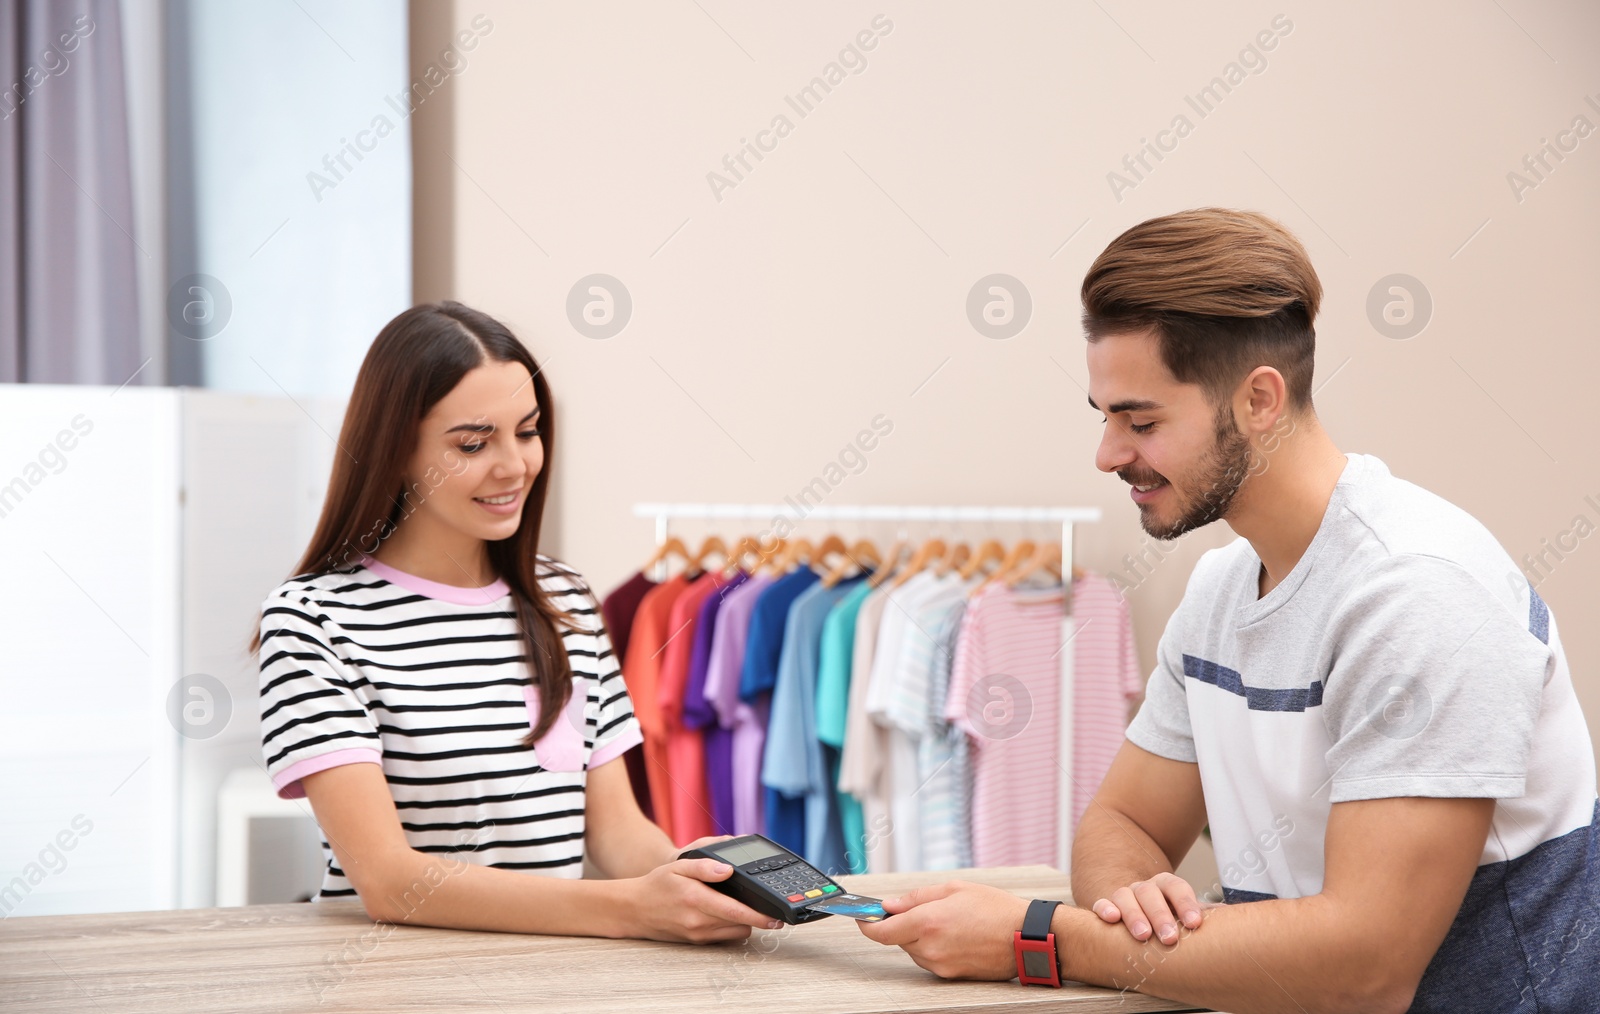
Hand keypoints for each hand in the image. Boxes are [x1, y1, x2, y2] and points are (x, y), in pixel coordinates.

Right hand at [626, 856, 781, 943]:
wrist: (635, 909)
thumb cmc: (657, 885)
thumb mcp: (679, 866)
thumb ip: (705, 866)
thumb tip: (728, 870)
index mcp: (696, 900)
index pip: (736, 911)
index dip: (760, 916)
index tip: (777, 917)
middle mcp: (698, 922)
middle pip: (741, 925)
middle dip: (757, 917)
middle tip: (767, 907)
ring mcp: (698, 935)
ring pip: (735, 933)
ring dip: (744, 922)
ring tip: (746, 907)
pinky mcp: (697, 941)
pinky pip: (724, 938)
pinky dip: (732, 927)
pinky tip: (728, 914)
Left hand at [856, 880, 1029, 979]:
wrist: (1024, 937)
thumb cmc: (995, 909)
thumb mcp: (953, 889)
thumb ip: (916, 897)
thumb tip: (889, 904)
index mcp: (927, 922)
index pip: (882, 931)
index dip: (867, 925)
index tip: (861, 918)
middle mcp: (930, 947)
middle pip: (898, 939)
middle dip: (903, 924)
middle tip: (921, 910)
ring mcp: (940, 964)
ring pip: (914, 950)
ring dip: (920, 936)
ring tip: (948, 922)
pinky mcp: (951, 975)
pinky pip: (930, 960)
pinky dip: (934, 947)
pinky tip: (955, 935)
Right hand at [1090, 871, 1206, 943]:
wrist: (1137, 909)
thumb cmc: (1169, 917)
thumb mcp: (1185, 914)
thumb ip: (1204, 914)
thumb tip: (1233, 917)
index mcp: (1167, 886)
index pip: (1177, 888)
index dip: (1186, 904)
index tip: (1194, 924)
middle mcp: (1145, 888)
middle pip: (1151, 893)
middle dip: (1160, 915)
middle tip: (1170, 938)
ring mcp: (1125, 895)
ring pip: (1126, 896)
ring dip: (1134, 915)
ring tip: (1143, 935)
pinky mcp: (1106, 906)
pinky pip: (1102, 903)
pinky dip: (1105, 909)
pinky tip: (1112, 919)